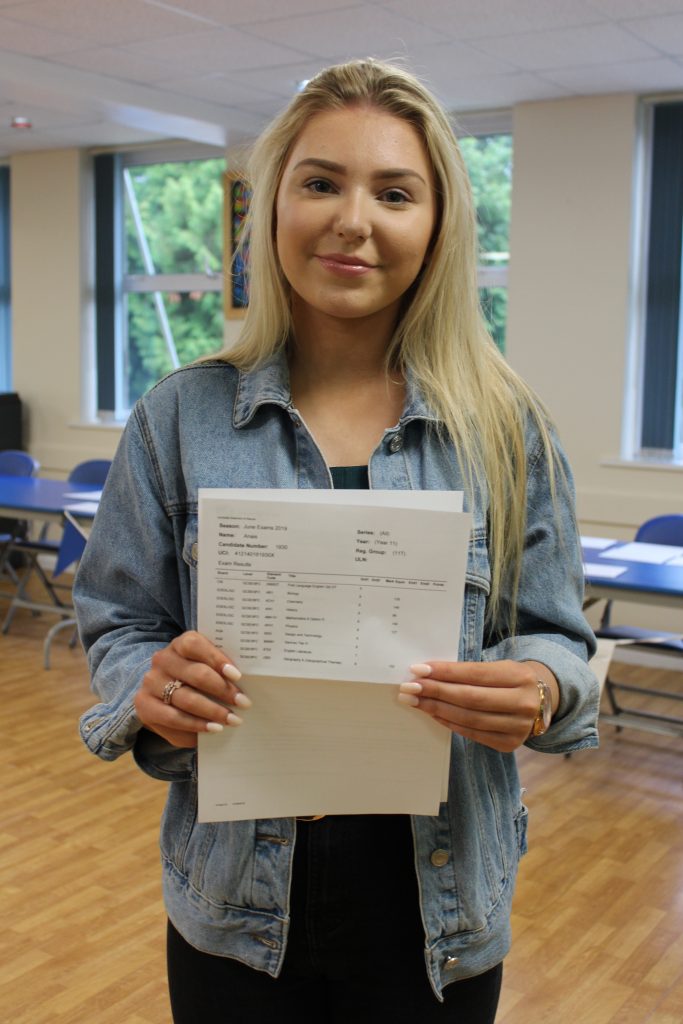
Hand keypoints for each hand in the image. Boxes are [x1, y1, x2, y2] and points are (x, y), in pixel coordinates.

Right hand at [134, 630, 250, 747]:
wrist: (160, 691)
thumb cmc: (193, 676)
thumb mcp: (205, 665)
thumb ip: (219, 668)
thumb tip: (245, 684)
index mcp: (180, 644)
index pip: (195, 645)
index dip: (217, 659)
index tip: (237, 675)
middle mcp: (162, 660)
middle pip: (196, 674)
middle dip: (223, 690)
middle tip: (244, 703)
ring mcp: (151, 682)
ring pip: (186, 698)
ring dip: (213, 712)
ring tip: (233, 720)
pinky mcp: (144, 706)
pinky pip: (174, 718)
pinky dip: (196, 725)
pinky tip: (213, 729)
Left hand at [397, 660, 558, 752]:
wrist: (541, 700)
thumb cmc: (510, 679)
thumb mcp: (498, 667)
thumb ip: (469, 671)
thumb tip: (426, 673)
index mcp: (520, 676)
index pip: (475, 674)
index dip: (445, 672)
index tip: (417, 669)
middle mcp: (523, 703)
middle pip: (470, 698)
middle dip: (435, 691)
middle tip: (408, 687)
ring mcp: (518, 727)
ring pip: (469, 718)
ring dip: (436, 709)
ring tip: (414, 701)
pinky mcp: (509, 744)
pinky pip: (472, 734)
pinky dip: (449, 723)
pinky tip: (433, 714)